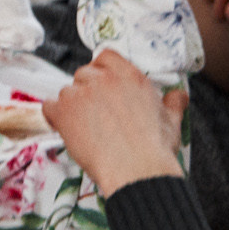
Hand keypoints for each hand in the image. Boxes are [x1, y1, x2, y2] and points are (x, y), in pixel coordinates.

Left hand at [45, 49, 187, 194]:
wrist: (137, 172)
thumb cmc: (154, 150)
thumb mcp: (172, 121)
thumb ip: (173, 103)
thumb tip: (179, 96)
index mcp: (129, 76)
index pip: (105, 57)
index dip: (102, 71)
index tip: (103, 87)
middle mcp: (104, 79)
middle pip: (84, 74)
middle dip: (87, 91)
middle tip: (95, 113)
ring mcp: (81, 94)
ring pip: (67, 91)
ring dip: (72, 106)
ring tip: (84, 128)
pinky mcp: (64, 112)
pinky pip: (49, 107)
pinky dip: (54, 117)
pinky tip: (65, 130)